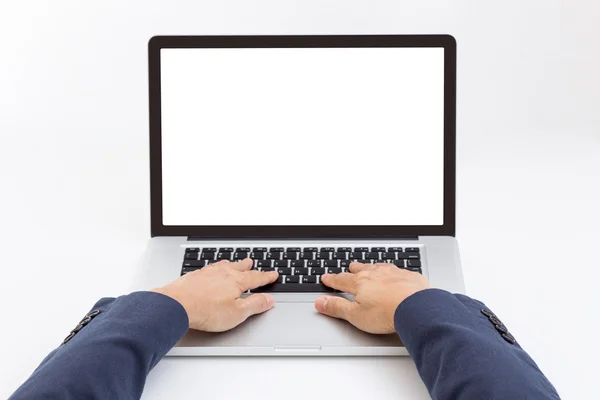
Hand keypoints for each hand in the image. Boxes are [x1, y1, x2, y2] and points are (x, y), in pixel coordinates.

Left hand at [152, 259, 278, 331]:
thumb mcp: (237, 313)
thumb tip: (268, 299)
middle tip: (252, 262)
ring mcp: (207, 273)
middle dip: (248, 266)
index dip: (266, 277)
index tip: (273, 275)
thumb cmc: (206, 310)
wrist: (176, 305)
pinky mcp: (194, 276)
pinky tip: (210, 270)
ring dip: (231, 265)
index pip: (256, 278)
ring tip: (233, 263)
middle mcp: (223, 274)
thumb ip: (255, 305)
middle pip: (239, 268)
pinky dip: (214, 268)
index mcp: (236, 282)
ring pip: (223, 266)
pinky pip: (208, 268)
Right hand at [314, 262, 429, 333]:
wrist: (417, 308)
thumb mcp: (355, 315)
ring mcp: (394, 273)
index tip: (326, 278)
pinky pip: (399, 271)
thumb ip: (337, 307)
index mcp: (360, 283)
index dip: (332, 280)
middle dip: (353, 269)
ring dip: (373, 268)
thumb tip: (320, 302)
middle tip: (349, 268)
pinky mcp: (410, 277)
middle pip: (361, 269)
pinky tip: (396, 275)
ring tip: (371, 268)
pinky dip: (394, 273)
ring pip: (380, 267)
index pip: (341, 280)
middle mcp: (376, 274)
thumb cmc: (387, 313)